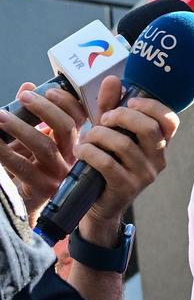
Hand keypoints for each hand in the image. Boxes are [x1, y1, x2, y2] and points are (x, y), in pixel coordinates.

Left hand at [0, 82, 86, 220]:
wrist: (29, 214)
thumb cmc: (34, 169)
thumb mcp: (38, 141)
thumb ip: (35, 115)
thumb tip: (26, 86)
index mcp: (74, 143)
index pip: (79, 117)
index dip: (66, 101)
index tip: (47, 89)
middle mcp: (70, 158)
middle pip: (65, 128)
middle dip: (45, 109)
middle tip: (24, 97)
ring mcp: (57, 175)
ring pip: (43, 146)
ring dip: (20, 128)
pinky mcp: (40, 190)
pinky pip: (21, 167)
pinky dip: (5, 153)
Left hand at [73, 75, 178, 241]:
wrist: (99, 205)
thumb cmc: (107, 161)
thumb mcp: (110, 132)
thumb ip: (112, 106)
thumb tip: (113, 79)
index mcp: (160, 143)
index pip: (170, 121)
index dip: (152, 107)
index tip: (130, 101)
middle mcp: (158, 159)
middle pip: (148, 128)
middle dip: (121, 116)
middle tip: (104, 118)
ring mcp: (144, 176)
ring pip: (124, 144)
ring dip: (99, 135)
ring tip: (87, 136)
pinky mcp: (126, 188)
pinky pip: (108, 163)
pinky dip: (90, 152)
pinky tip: (81, 150)